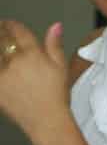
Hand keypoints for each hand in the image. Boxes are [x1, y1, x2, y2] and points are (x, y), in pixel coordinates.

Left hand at [0, 21, 71, 142]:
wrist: (46, 120)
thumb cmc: (56, 96)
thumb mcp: (61, 68)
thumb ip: (54, 45)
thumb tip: (55, 26)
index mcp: (33, 54)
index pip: (17, 31)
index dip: (11, 25)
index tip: (9, 24)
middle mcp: (15, 61)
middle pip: (2, 39)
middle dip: (1, 32)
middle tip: (2, 31)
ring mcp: (2, 74)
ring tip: (3, 53)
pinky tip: (2, 67)